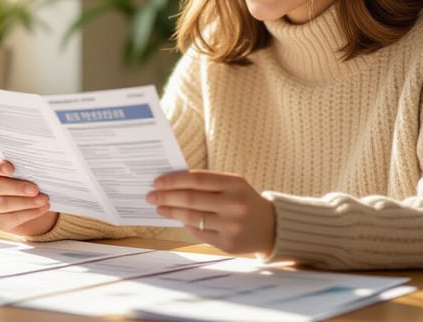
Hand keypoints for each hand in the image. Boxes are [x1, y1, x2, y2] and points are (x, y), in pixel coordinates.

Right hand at [0, 156, 57, 236]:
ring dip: (26, 202)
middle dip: (17, 188)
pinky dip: (30, 213)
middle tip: (35, 189)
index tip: (11, 168)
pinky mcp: (0, 221)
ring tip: (43, 200)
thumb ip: (31, 168)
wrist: (37, 207)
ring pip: (3, 204)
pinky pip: (12, 218)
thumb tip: (45, 164)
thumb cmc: (33, 182)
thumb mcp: (32, 173)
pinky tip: (43, 208)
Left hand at [147, 169, 274, 254]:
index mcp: (235, 184)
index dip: (173, 181)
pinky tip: (177, 219)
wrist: (272, 226)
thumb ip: (206, 183)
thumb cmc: (244, 200)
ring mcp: (231, 225)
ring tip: (159, 208)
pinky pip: (199, 233)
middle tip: (150, 196)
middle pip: (190, 199)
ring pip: (192, 218)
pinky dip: (186, 225)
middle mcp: (234, 204)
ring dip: (171, 212)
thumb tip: (170, 184)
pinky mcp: (227, 243)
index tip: (156, 182)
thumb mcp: (232, 185)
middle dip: (166, 197)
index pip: (196, 180)